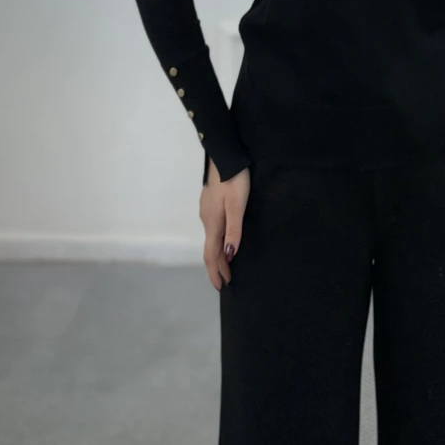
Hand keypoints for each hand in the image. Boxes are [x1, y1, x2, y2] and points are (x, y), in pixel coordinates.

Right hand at [199, 157, 249, 289]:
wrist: (225, 157)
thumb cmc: (234, 181)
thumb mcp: (237, 206)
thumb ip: (233, 231)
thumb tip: (229, 256)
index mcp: (213, 223)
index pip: (211, 255)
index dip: (216, 272)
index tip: (221, 287)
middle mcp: (206, 220)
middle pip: (210, 249)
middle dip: (217, 266)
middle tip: (226, 281)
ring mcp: (206, 210)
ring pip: (210, 238)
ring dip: (217, 255)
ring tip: (226, 265)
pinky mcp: (209, 203)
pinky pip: (212, 229)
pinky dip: (217, 241)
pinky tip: (223, 240)